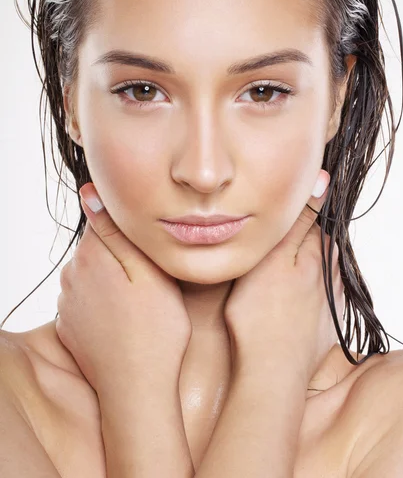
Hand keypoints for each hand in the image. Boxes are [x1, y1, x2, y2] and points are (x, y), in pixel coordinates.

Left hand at [56, 182, 191, 395]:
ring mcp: (67, 304)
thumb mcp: (148, 271)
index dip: (131, 230)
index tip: (149, 248)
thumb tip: (90, 192)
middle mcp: (70, 277)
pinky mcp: (69, 326)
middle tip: (152, 279)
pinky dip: (105, 303)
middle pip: (98, 249)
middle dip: (121, 256)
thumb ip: (117, 231)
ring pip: (94, 275)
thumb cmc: (156, 330)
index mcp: (90, 257)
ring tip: (142, 302)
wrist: (137, 390)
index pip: (103, 220)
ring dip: (113, 280)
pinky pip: (88, 300)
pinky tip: (126, 320)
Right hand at [223, 171, 344, 385]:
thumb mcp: (272, 258)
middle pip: (321, 245)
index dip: (294, 214)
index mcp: (318, 256)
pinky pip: (321, 297)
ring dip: (306, 264)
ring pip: (322, 271)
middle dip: (302, 238)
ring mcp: (329, 303)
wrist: (271, 371)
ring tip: (280, 267)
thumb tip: (321, 183)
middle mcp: (330, 277)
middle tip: (274, 243)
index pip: (314, 221)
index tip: (273, 215)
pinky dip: (308, 291)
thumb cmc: (260, 314)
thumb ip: (297, 222)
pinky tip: (290, 296)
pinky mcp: (324, 326)